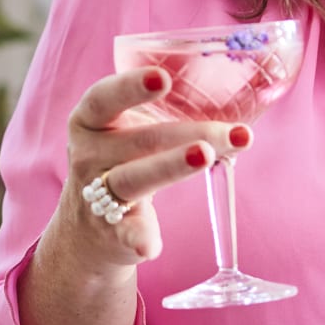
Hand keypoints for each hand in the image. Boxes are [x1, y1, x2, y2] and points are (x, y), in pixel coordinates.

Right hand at [50, 65, 249, 269]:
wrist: (85, 232)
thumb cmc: (121, 166)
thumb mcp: (130, 136)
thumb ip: (170, 119)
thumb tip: (239, 112)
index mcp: (90, 122)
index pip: (104, 98)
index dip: (131, 86)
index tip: (163, 78)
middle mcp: (89, 156)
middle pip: (141, 140)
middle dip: (191, 133)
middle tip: (234, 132)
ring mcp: (96, 196)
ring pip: (134, 179)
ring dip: (171, 166)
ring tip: (205, 156)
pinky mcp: (109, 233)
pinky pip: (125, 233)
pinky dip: (137, 238)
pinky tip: (149, 246)